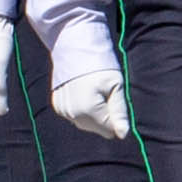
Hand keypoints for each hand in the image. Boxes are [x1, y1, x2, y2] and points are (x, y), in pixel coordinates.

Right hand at [45, 13, 130, 144]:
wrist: (74, 46)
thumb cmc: (99, 64)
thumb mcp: (116, 86)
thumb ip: (119, 112)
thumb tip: (123, 134)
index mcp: (88, 110)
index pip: (109, 130)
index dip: (116, 119)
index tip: (115, 99)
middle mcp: (72, 114)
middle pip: (96, 129)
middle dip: (104, 116)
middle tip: (105, 93)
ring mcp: (63, 110)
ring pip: (85, 124)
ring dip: (93, 114)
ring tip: (94, 91)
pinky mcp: (58, 106)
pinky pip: (75, 116)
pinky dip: (82, 109)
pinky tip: (84, 92)